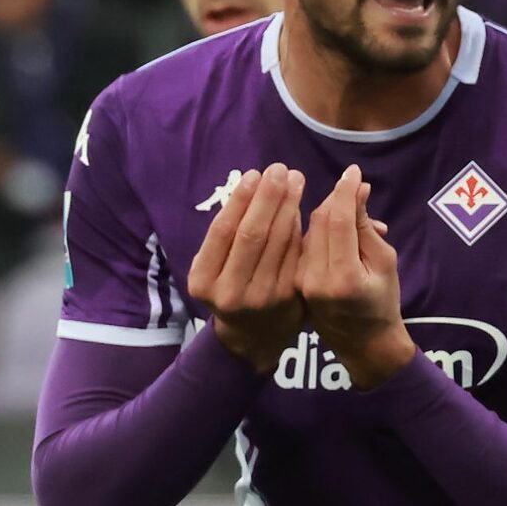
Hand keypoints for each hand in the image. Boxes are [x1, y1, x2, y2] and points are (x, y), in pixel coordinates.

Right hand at [188, 163, 305, 371]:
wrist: (254, 336)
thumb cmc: (232, 286)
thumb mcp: (215, 267)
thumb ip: (228, 234)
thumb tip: (254, 183)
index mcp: (204, 280)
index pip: (224, 231)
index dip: (240, 199)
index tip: (255, 173)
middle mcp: (230, 291)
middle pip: (253, 234)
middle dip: (268, 197)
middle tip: (280, 169)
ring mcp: (261, 297)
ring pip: (278, 242)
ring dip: (289, 205)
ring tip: (295, 180)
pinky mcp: (288, 298)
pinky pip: (295, 253)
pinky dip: (299, 227)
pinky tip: (303, 207)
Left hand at [297, 164, 414, 389]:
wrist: (364, 344)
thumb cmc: (383, 302)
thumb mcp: (385, 262)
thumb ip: (366, 227)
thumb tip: (356, 189)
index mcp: (344, 277)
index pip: (338, 220)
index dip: (345, 191)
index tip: (354, 171)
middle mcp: (316, 280)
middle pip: (318, 222)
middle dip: (334, 196)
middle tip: (350, 182)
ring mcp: (301, 282)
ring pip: (306, 230)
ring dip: (321, 208)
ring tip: (342, 199)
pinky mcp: (293, 281)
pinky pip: (301, 244)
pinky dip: (313, 226)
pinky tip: (326, 218)